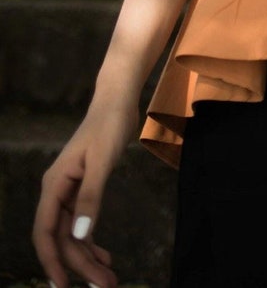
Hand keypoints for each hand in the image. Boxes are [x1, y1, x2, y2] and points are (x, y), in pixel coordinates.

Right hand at [32, 97, 139, 287]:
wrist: (117, 102)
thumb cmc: (108, 126)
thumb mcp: (102, 160)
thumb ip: (91, 196)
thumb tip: (79, 234)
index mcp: (54, 185)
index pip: (45, 231)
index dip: (51, 260)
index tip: (62, 286)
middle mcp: (57, 191)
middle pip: (62, 238)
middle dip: (80, 265)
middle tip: (105, 286)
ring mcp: (69, 192)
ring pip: (72, 234)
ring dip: (88, 258)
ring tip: (108, 279)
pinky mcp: (84, 190)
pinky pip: (82, 224)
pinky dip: (92, 242)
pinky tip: (105, 257)